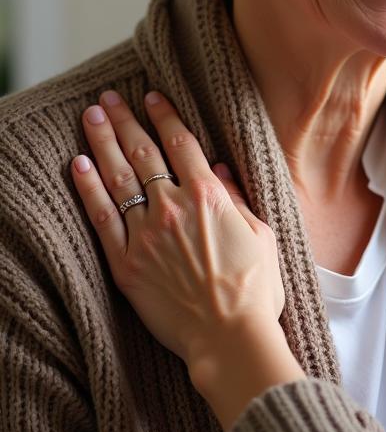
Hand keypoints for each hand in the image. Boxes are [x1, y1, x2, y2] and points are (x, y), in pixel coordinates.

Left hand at [70, 89, 303, 428]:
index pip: (181, 142)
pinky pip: (102, 219)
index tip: (151, 96)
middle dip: (126, 121)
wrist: (229, 335)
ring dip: (102, 143)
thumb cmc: (255, 287)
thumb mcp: (261, 233)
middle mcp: (174, 207)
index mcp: (209, 196)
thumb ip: (237, 198)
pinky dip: (88, 189)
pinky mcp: (126, 264)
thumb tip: (220, 169)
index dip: (164, 115)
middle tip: (109, 98)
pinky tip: (78, 165)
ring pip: (118, 179)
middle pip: (143, 153)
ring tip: (92, 117)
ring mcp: (146, 235)